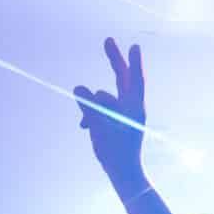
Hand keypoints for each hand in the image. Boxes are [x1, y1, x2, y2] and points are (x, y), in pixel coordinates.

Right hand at [73, 37, 146, 183]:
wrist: (123, 173)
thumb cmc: (116, 153)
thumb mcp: (100, 129)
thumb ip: (90, 108)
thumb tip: (79, 87)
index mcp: (134, 108)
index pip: (134, 80)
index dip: (133, 62)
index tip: (134, 46)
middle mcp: (131, 107)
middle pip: (122, 78)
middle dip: (114, 60)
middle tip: (107, 40)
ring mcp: (123, 113)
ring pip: (103, 98)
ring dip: (91, 107)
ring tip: (87, 126)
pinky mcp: (115, 120)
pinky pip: (99, 109)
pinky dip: (90, 114)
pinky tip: (83, 127)